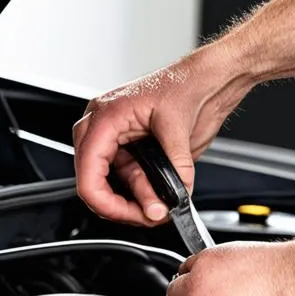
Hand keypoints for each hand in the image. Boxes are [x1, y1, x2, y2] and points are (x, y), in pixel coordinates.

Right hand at [73, 43, 254, 226]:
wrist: (207, 80)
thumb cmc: (188, 84)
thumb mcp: (179, 127)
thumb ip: (176, 167)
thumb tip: (176, 196)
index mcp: (107, 116)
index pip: (88, 171)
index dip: (106, 202)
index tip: (129, 215)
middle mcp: (105, 129)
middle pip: (95, 184)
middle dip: (123, 206)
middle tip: (151, 214)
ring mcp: (117, 143)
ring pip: (114, 188)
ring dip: (137, 202)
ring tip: (163, 206)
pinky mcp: (132, 153)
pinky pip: (128, 184)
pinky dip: (143, 196)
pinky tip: (159, 198)